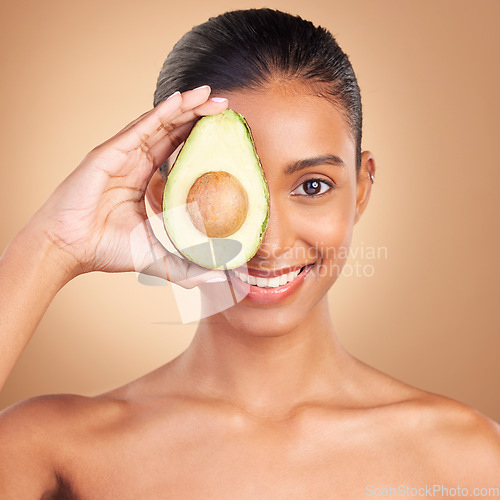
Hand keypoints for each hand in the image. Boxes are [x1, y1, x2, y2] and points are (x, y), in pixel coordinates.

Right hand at [32, 86, 228, 287]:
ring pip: (160, 123)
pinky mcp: (110, 152)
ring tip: (211, 94)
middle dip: (199, 116)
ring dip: (186, 107)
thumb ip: (188, 266)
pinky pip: (141, 127)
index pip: (178, 151)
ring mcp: (123, 154)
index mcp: (145, 179)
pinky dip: (163, 112)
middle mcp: (135, 162)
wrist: (69, 248)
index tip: (226, 134)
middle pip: (173, 131)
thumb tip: (221, 276)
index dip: (201, 139)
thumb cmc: (106, 249)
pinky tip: (183, 99)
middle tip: (227, 108)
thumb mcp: (158, 257)